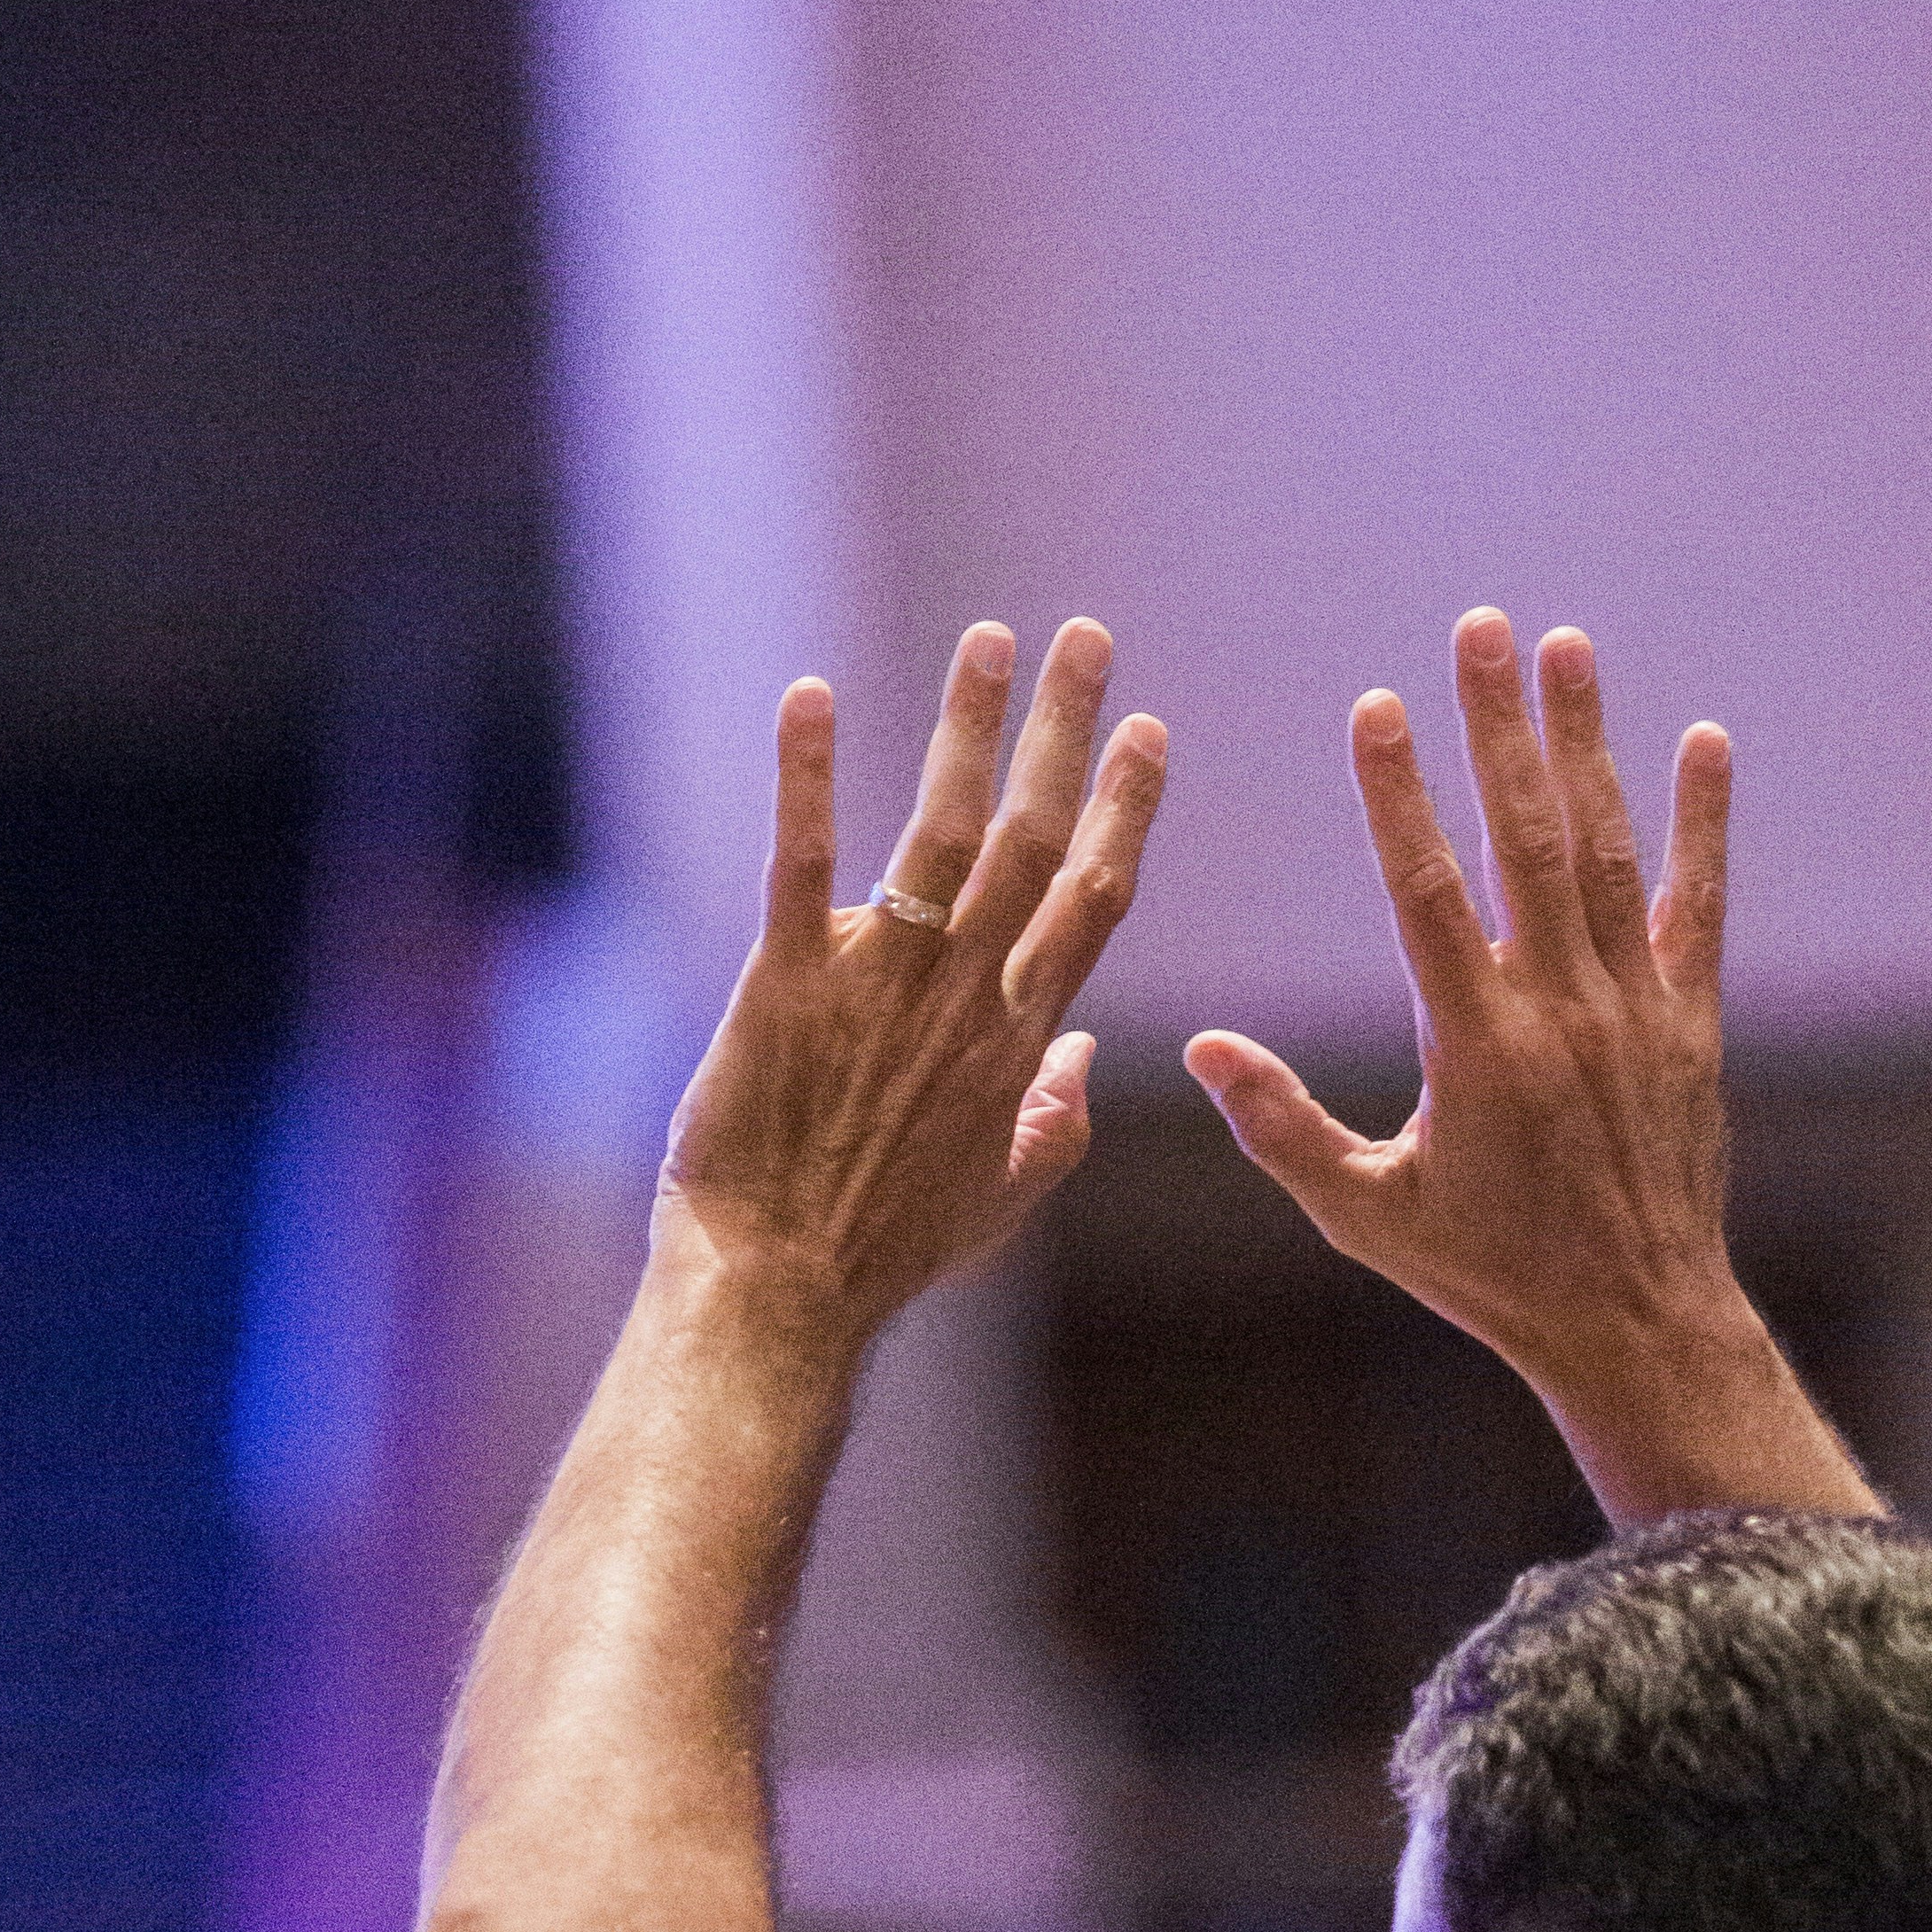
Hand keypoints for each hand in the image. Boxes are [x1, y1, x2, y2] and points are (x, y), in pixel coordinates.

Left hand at [663, 619, 1166, 1340]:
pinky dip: (805, 775)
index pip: (1093, 898)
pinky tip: (810, 695)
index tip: (1149, 733)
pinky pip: (803, 861)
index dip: (1125, 808)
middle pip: (1034, 838)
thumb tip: (1086, 1062)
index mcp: (1019, 1037)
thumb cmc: (885, 1254)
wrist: (783, 1292)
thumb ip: (1054, 1122)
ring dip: (968, 725)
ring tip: (991, 640)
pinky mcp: (788, 982)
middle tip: (1088, 639)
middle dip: (1066, 730)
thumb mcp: (1000, 1199)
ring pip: (940, 829)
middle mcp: (965, 993)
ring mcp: (880, 982)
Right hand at [1186, 611, 1746, 1427]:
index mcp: (1475, 1046)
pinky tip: (1705, 741)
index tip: (1378, 706)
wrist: (1634, 1323)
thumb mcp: (1367, 1214)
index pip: (1425, 893)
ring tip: (1566, 649)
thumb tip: (1203, 1051)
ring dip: (1586, 744)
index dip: (1398, 795)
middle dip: (1498, 728)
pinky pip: (1702, 903)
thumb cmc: (1487, 1273)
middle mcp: (1561, 1009)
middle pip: (1525, 840)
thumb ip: (1282, 1127)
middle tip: (1481, 629)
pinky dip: (1703, 822)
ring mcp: (1635, 1008)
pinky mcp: (1691, 1021)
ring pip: (1609, 851)